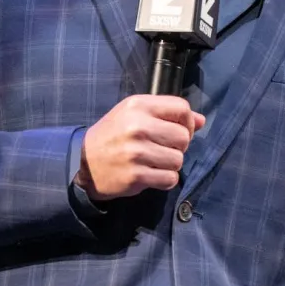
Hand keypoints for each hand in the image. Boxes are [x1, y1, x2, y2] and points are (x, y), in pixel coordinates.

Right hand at [74, 95, 204, 201]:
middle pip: (184, 137)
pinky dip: (165, 180)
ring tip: (154, 162)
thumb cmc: (113, 135)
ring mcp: (137, 152)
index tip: (179, 131)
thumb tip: (201, 121)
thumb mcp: (135, 114)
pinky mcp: (136, 175)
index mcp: (138, 105)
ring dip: (171, 164)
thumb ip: (167, 114)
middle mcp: (138, 126)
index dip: (188, 122)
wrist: (83, 162)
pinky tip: (151, 174)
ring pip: (178, 160)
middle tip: (163, 149)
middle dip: (179, 146)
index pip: (182, 108)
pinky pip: (170, 179)